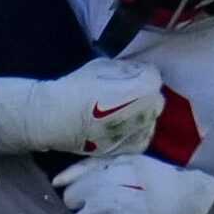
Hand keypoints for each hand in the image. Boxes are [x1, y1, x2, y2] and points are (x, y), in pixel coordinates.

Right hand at [0, 57, 163, 155]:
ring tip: (119, 108)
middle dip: (143, 92)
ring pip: (150, 117)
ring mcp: (142, 132)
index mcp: (145, 88)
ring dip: (141, 111)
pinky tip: (121, 123)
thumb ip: (126, 68)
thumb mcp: (103, 64)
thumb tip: (136, 72)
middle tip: (123, 90)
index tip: (126, 73)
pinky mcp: (132, 148)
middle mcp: (149, 112)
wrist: (57, 117)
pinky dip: (137, 129)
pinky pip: (143, 135)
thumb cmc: (77, 87)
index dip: (139, 71)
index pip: (153, 75)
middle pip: (155, 97)